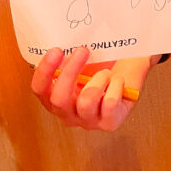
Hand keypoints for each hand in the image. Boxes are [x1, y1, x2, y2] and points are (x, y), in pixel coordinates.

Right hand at [31, 45, 153, 131]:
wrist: (130, 69)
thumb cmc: (104, 64)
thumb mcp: (81, 60)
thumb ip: (67, 57)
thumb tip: (63, 47)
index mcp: (56, 98)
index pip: (40, 90)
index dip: (45, 71)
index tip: (57, 50)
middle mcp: (69, 113)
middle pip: (59, 99)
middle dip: (70, 72)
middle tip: (83, 50)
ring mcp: (88, 121)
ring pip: (86, 102)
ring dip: (98, 80)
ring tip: (106, 72)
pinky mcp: (109, 123)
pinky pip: (109, 103)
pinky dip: (116, 86)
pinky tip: (118, 81)